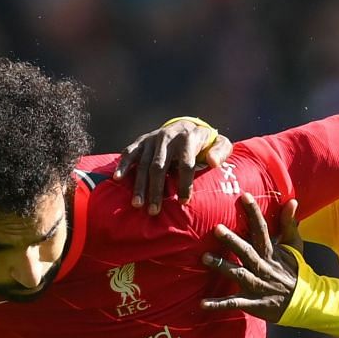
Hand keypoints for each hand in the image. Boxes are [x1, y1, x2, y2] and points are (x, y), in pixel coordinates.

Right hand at [115, 118, 234, 214]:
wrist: (186, 126)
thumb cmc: (205, 143)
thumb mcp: (219, 143)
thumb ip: (221, 151)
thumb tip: (212, 162)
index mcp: (188, 138)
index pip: (186, 163)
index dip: (185, 183)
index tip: (184, 202)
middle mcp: (168, 136)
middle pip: (160, 166)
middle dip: (156, 190)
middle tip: (154, 211)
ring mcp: (153, 139)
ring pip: (144, 164)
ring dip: (140, 185)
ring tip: (137, 205)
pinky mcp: (141, 140)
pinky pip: (130, 152)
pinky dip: (123, 165)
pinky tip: (118, 179)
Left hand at [201, 195, 301, 320]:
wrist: (303, 302)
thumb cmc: (295, 271)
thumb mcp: (295, 246)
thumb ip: (289, 224)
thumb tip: (293, 200)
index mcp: (271, 252)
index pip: (262, 229)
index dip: (253, 213)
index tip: (244, 196)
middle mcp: (262, 267)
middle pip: (246, 251)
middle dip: (232, 240)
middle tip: (217, 228)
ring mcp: (256, 285)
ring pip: (237, 274)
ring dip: (221, 266)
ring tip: (205, 257)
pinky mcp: (251, 302)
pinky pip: (233, 303)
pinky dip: (218, 304)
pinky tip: (202, 304)